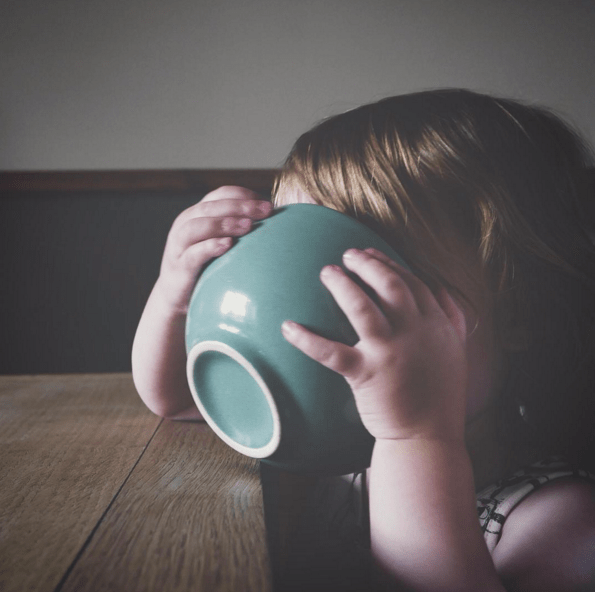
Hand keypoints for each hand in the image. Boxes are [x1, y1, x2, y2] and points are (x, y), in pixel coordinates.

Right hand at [156, 186, 272, 313]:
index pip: (221, 194)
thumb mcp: (221, 242)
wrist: (177, 296)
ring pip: (198, 226)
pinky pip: (193, 254)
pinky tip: (228, 245)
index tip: (268, 204)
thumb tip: (277, 222)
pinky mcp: (179, 267)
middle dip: (241, 207)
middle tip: (266, 211)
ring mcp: (179, 245)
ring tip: (248, 226)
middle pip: (212, 206)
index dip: (245, 196)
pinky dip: (210, 247)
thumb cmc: (206, 266)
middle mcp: (186, 224)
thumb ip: (239, 229)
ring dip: (224, 223)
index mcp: (199, 213)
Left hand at [282, 248, 468, 441]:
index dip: (390, 264)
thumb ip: (451, 317)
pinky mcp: (366, 374)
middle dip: (367, 264)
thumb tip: (440, 288)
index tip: (372, 253)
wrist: (429, 437)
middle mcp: (414, 333)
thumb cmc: (440, 396)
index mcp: (436, 325)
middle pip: (389, 285)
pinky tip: (288, 327)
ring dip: (341, 285)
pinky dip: (306, 339)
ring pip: (362, 307)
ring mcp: (389, 352)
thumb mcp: (456, 349)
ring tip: (327, 272)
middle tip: (348, 255)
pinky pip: (330, 352)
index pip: (412, 283)